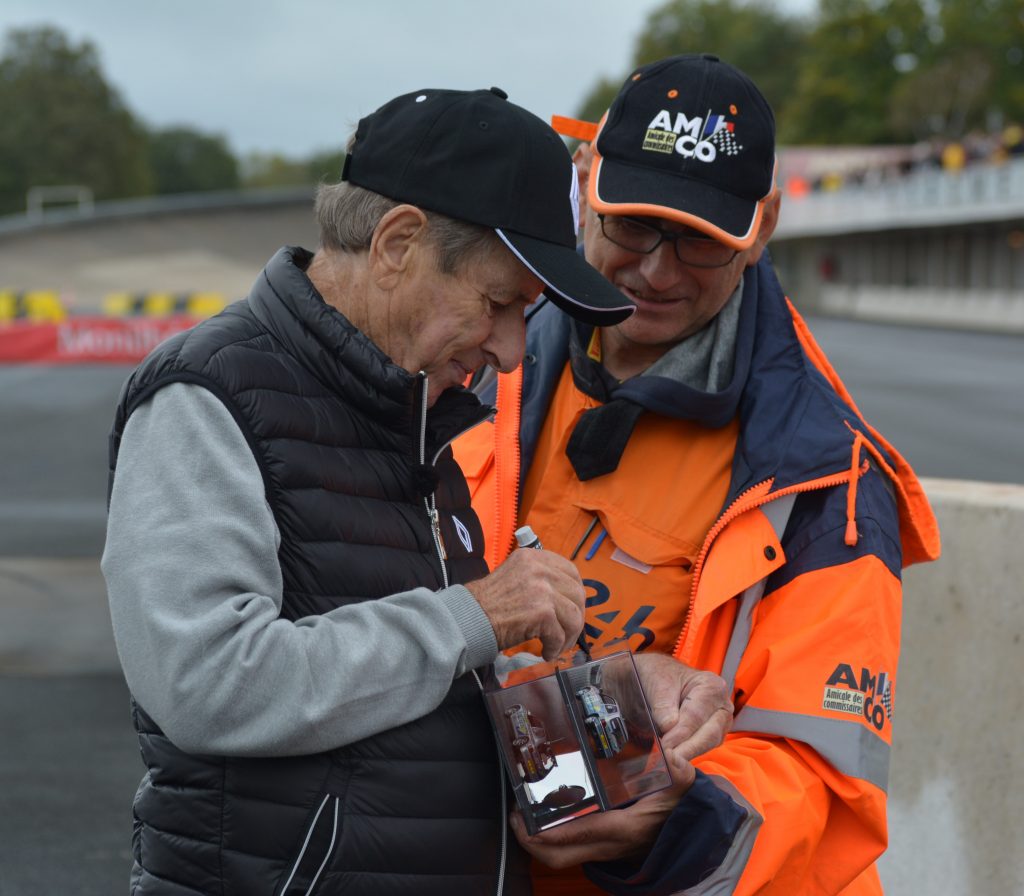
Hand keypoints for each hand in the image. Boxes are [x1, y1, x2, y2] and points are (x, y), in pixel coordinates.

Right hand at [465, 548, 584, 660]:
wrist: (468, 618)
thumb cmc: (487, 603)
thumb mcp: (514, 576)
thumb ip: (538, 579)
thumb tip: (564, 597)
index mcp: (533, 557)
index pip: (570, 570)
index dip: (575, 591)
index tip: (573, 606)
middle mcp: (540, 569)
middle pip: (577, 593)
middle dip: (576, 616)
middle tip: (568, 631)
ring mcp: (542, 590)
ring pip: (573, 616)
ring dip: (568, 635)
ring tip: (556, 646)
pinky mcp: (542, 613)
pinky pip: (559, 635)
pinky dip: (555, 647)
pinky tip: (545, 652)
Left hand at [510, 746, 693, 866]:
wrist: (691, 829)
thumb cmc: (679, 805)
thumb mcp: (681, 785)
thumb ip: (678, 771)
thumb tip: (672, 756)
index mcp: (623, 829)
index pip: (578, 834)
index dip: (548, 832)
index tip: (525, 819)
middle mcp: (609, 845)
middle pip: (559, 856)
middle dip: (531, 842)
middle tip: (516, 817)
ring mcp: (605, 850)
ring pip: (563, 856)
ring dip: (538, 841)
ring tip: (523, 813)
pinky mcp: (604, 848)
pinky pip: (571, 849)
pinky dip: (553, 837)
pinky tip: (546, 814)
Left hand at [633, 654, 732, 763]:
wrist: (657, 678)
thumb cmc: (660, 677)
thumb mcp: (658, 685)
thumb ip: (664, 705)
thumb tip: (669, 726)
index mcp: (713, 687)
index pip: (697, 715)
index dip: (681, 733)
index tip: (666, 745)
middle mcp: (722, 706)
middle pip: (710, 733)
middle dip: (688, 748)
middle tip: (668, 759)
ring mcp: (719, 722)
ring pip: (709, 744)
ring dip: (688, 754)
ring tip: (669, 762)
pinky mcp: (711, 735)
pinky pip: (703, 748)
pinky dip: (688, 754)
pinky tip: (675, 761)